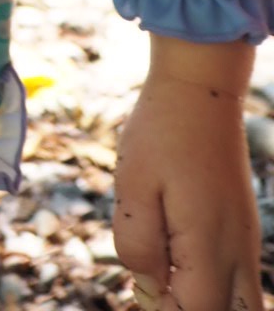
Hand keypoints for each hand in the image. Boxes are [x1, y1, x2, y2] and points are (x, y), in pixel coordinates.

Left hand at [114, 38, 264, 310]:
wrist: (200, 88)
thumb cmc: (160, 131)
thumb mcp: (132, 184)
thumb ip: (137, 244)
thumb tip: (149, 289)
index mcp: (209, 245)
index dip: (163, 310)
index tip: (139, 285)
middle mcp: (237, 252)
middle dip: (186, 309)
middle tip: (153, 279)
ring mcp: (245, 242)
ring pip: (242, 305)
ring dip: (203, 301)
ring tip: (166, 271)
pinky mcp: (243, 230)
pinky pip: (241, 281)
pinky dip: (214, 287)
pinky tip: (177, 255)